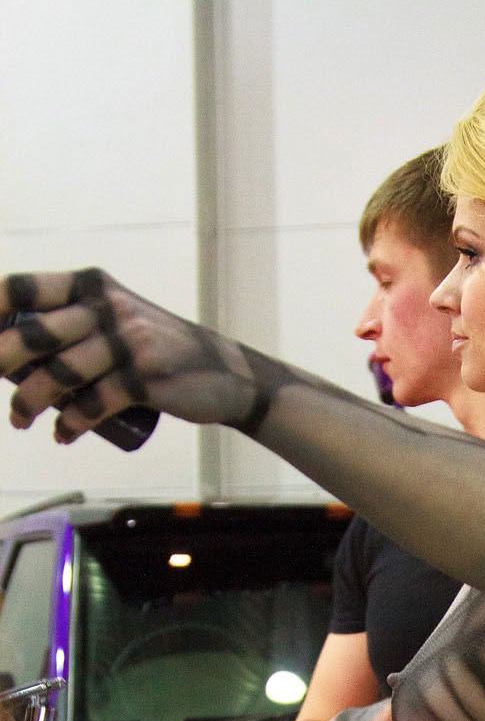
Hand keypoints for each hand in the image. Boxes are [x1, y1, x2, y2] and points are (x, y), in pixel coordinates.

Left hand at [1, 268, 260, 440]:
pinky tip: (62, 435)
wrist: (227, 375)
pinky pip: (92, 405)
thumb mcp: (120, 318)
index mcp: (93, 285)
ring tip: (19, 421)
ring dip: (28, 403)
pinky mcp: (144, 378)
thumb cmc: (161, 350)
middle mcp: (107, 307)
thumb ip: (78, 320)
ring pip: (58, 375)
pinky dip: (70, 425)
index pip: (25, 288)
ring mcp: (126, 342)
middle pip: (33, 335)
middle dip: (0, 361)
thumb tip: (14, 347)